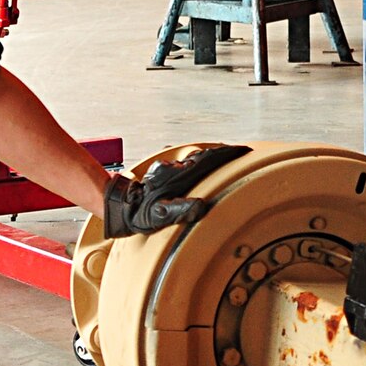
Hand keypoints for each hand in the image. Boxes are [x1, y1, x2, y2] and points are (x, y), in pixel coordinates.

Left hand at [103, 145, 250, 237]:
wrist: (121, 205)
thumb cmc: (141, 213)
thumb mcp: (162, 215)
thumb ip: (181, 210)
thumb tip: (200, 206)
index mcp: (180, 177)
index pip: (209, 160)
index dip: (227, 154)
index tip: (243, 150)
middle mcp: (176, 169)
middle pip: (204, 157)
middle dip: (222, 154)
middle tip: (239, 153)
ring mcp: (169, 169)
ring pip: (193, 160)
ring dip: (209, 159)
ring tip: (223, 159)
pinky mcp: (163, 171)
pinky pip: (184, 165)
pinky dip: (195, 165)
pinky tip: (197, 169)